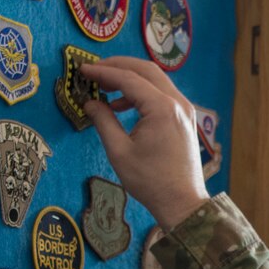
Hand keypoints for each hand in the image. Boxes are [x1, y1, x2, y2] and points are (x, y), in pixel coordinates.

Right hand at [80, 57, 210, 228]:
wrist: (182, 202)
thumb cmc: (150, 181)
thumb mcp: (119, 151)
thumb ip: (103, 121)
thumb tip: (89, 102)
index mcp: (161, 109)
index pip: (129, 78)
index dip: (103, 72)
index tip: (83, 70)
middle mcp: (177, 103)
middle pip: (146, 70)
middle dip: (118, 66)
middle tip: (94, 71)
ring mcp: (184, 109)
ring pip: (155, 80)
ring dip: (130, 79)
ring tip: (104, 88)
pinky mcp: (185, 118)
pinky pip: (162, 94)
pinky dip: (141, 93)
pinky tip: (121, 106)